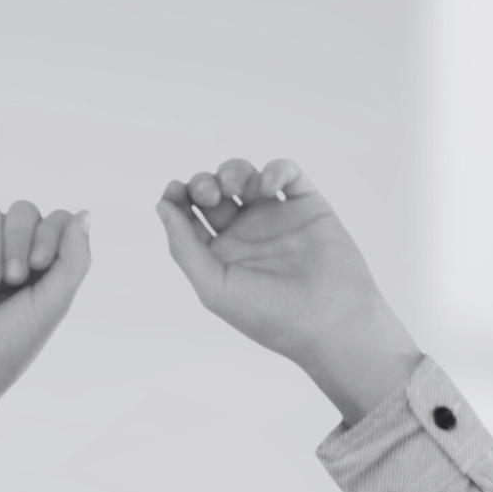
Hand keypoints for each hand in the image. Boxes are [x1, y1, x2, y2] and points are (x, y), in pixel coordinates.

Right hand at [0, 204, 90, 451]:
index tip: (40, 265)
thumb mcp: (51, 306)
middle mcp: (9, 258)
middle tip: (13, 277)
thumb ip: (73, 260)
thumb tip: (84, 213)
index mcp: (41, 272)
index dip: (49, 232)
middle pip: (22, 212)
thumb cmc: (5, 350)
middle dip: (19, 237)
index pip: (55, 223)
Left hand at [157, 157, 421, 423]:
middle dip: (205, 183)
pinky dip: (275, 169)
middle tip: (211, 194)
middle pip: (214, 192)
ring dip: (234, 171)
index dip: (178, 199)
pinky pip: (286, 173)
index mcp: (221, 257)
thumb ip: (184, 248)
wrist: (331, 322)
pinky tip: (269, 186)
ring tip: (236, 187)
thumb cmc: (272, 316)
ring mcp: (276, 219)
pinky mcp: (307, 207)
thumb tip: (162, 206)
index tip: (174, 191)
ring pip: (245, 176)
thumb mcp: (215, 289)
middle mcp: (246, 236)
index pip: (190, 218)